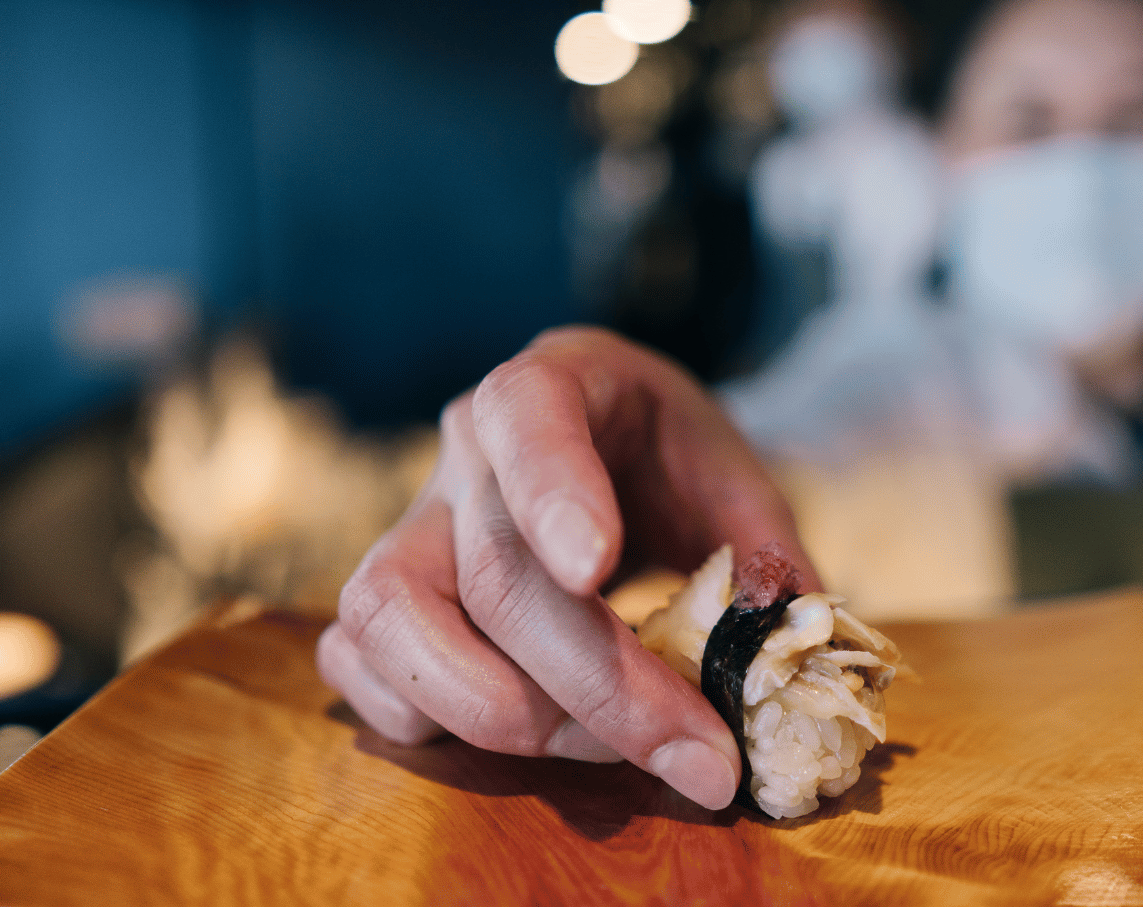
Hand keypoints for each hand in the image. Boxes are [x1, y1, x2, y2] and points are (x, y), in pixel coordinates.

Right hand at [316, 326, 818, 809]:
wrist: (617, 457)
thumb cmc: (674, 467)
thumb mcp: (738, 484)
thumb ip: (768, 557)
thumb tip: (785, 644)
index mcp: (558, 382)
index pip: (527, 412)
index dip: (553, 490)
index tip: (596, 571)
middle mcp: (464, 449)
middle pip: (493, 571)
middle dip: (599, 686)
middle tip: (701, 760)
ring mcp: (409, 523)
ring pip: (387, 616)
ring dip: (498, 710)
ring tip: (607, 749)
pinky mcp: (382, 596)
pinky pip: (357, 663)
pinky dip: (430, 718)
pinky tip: (523, 731)